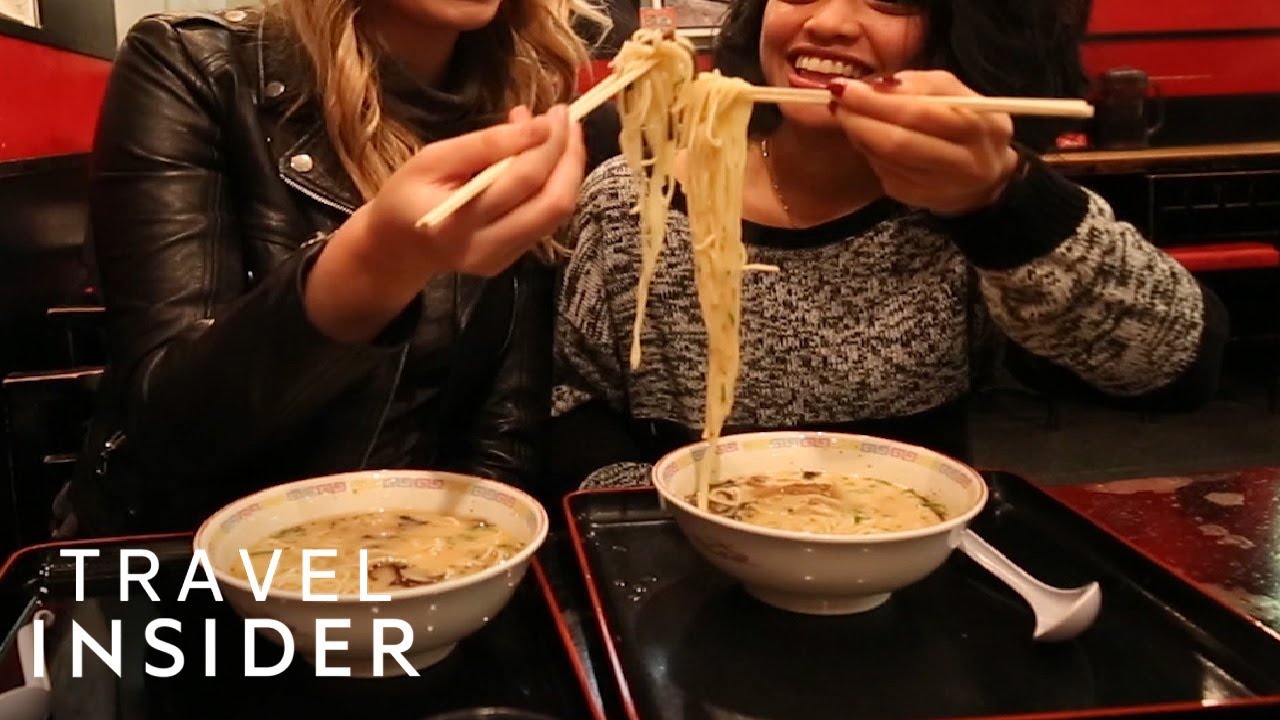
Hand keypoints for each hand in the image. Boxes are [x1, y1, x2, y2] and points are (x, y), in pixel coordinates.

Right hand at [306, 104, 584, 341]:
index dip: (546, 144)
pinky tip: (545, 159)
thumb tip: (538, 126)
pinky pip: (546, 221)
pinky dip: (554, 185)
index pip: (520, 181)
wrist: (397, 245)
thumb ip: (484, 144)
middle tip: (567, 120)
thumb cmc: (408, 193)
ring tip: (561, 134)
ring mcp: (502, 259)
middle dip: (569, 158)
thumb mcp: (432, 158)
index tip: (556, 113)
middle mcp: (486, 248)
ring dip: (567, 170)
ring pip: (556, 214)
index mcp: (458, 222)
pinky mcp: (511, 261)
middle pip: (552, 204)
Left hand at [828, 72, 1019, 215]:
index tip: (848, 88)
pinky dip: (870, 152)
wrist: (984, 177)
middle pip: (900, 141)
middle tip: (837, 102)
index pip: (923, 112)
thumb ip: (920, 85)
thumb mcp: (954, 94)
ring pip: (888, 159)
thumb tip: (876, 86)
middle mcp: (967, 162)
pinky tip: (866, 139)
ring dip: (860, 135)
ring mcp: (942, 186)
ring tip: (847, 115)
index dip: (880, 101)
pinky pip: (885, 173)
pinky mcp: (919, 199)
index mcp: (982, 126)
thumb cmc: (965, 123)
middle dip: (861, 119)